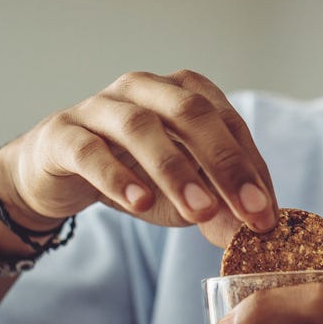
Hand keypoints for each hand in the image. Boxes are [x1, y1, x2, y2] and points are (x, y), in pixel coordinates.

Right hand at [0, 70, 276, 245]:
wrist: (54, 174)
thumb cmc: (130, 175)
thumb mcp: (180, 196)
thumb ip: (217, 209)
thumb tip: (254, 235)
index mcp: (182, 92)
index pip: (228, 122)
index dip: (252, 167)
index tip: (268, 214)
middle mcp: (144, 88)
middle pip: (191, 113)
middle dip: (226, 164)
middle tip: (250, 212)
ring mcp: (100, 107)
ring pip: (141, 127)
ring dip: (176, 170)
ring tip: (200, 211)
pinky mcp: (62, 134)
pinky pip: (91, 151)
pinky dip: (118, 177)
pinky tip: (140, 203)